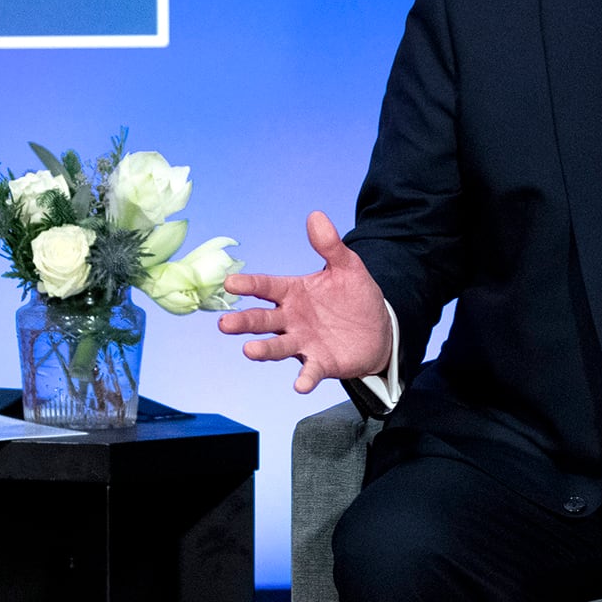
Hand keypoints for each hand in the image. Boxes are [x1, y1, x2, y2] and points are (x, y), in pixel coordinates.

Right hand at [218, 211, 393, 393]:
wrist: (377, 329)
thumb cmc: (354, 296)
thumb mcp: (347, 267)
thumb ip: (330, 246)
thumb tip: (316, 216)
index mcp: (292, 292)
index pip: (266, 287)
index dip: (248, 285)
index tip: (230, 283)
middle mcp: (291, 319)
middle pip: (262, 320)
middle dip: (244, 322)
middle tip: (224, 324)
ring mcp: (303, 342)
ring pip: (278, 346)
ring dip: (263, 350)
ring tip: (249, 351)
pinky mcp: (320, 363)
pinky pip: (309, 371)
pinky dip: (304, 378)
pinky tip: (300, 385)